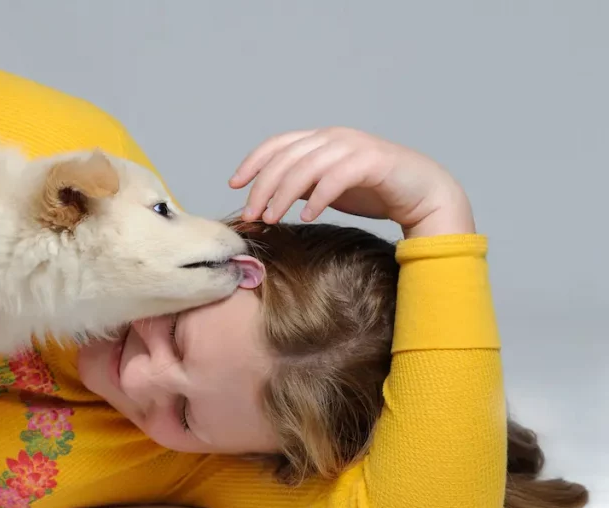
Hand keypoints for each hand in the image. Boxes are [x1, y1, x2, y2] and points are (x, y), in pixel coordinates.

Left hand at [229, 127, 474, 237]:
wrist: (424, 193)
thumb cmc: (375, 190)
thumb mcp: (328, 187)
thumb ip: (303, 184)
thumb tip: (269, 195)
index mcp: (322, 139)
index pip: (277, 145)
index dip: (253, 162)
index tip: (234, 184)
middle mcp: (335, 138)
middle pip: (286, 158)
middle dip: (263, 186)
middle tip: (252, 214)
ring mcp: (354, 147)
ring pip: (306, 167)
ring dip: (283, 195)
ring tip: (272, 218)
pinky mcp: (373, 162)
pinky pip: (336, 178)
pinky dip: (317, 198)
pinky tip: (306, 217)